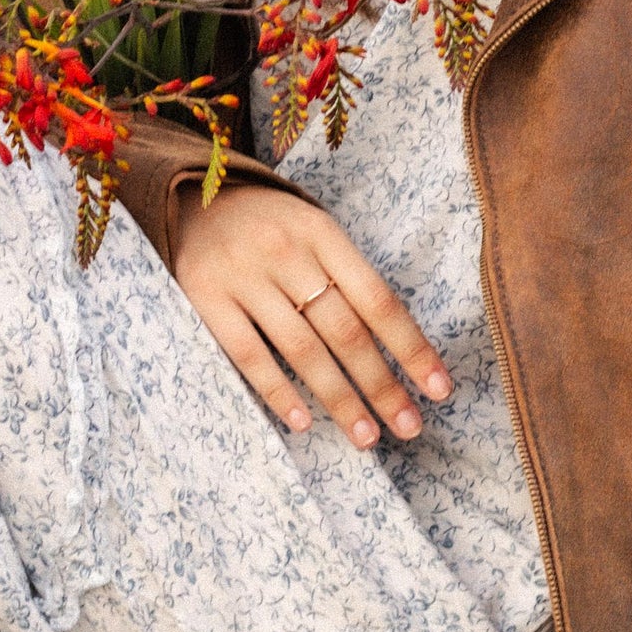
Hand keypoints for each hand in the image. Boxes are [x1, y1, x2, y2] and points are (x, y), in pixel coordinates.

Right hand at [172, 184, 453, 449]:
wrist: (192, 196)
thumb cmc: (271, 225)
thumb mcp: (313, 230)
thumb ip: (346, 277)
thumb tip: (399, 348)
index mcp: (322, 231)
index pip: (378, 299)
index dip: (411, 347)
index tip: (439, 389)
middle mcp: (285, 251)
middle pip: (344, 329)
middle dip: (381, 384)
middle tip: (409, 427)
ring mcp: (243, 274)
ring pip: (301, 349)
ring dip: (339, 398)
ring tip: (365, 436)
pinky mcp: (203, 296)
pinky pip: (247, 354)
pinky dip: (277, 391)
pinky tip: (303, 422)